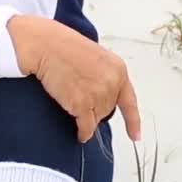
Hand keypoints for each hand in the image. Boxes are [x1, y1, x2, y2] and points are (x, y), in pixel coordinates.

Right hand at [7, 14, 141, 143]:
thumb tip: (103, 98)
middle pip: (108, 111)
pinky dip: (83, 133)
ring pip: (96, 120)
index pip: (129, 101)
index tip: (135, 135)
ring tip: (72, 99)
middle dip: (95, 108)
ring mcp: (98, 94)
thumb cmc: (64, 47)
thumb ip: (105, 77)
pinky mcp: (82, 104)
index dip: (133, 121)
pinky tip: (80, 134)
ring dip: (86, 117)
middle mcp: (112, 83)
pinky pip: (86, 127)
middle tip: (79, 92)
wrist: (45, 46)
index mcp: (118, 69)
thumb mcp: (96, 57)